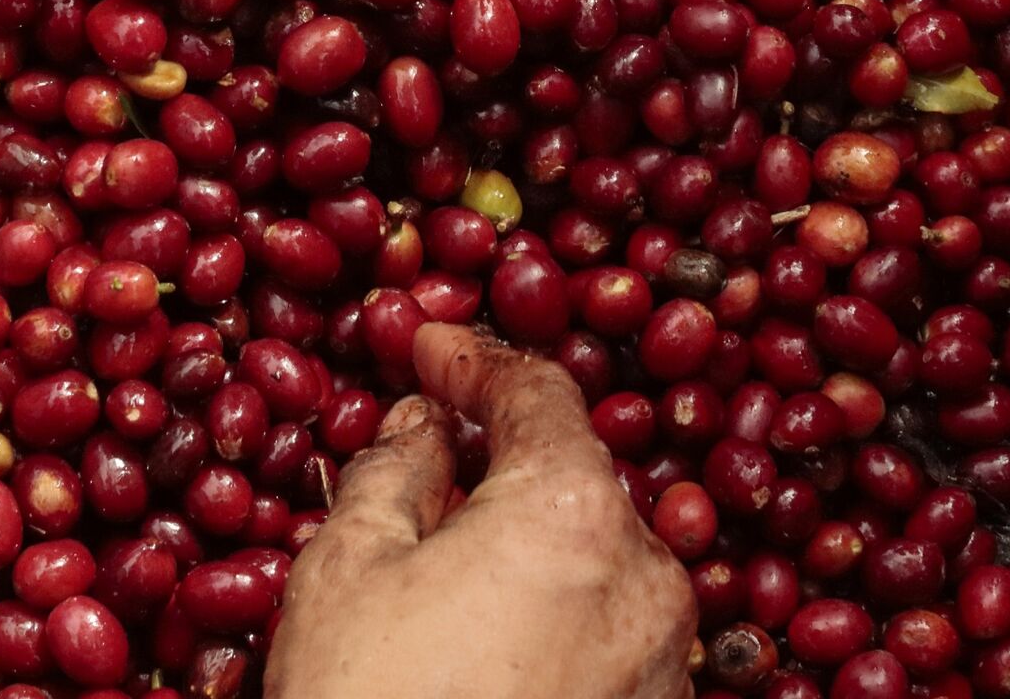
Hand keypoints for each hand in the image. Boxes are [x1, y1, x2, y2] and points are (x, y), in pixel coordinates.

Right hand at [270, 327, 694, 698]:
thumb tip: (421, 427)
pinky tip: (486, 641)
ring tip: (446, 561)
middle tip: (428, 451)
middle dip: (503, 462)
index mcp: (573, 513)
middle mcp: (645, 579)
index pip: (534, 394)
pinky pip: (607, 641)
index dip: (473, 361)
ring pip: (596, 565)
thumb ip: (392, 472)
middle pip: (576, 481)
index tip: (429, 346)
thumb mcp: (347, 572)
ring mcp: (662, 664)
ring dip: (530, 548)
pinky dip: (554, 621)